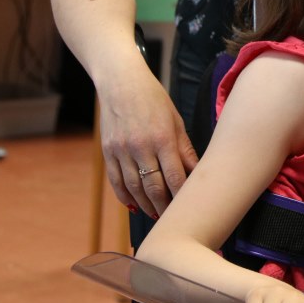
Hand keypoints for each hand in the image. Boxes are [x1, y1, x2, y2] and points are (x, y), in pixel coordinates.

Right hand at [98, 70, 197, 217]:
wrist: (120, 83)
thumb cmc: (154, 100)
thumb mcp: (175, 121)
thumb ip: (184, 149)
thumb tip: (196, 172)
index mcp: (162, 138)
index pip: (174, 176)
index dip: (181, 196)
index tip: (189, 208)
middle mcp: (140, 147)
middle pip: (153, 187)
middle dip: (164, 206)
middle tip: (173, 219)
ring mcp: (121, 151)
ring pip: (133, 188)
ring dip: (145, 205)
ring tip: (156, 215)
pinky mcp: (107, 152)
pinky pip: (116, 181)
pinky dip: (125, 196)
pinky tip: (134, 205)